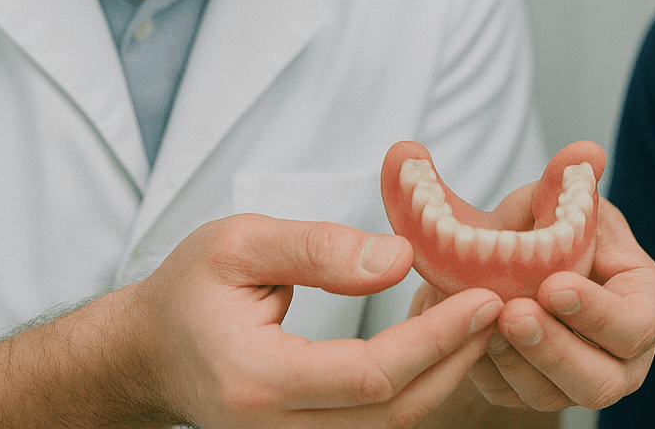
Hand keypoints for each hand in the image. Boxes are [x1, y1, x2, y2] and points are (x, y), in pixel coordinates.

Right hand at [130, 213, 504, 426]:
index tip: (485, 294)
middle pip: (394, 413)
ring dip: (446, 374)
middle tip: (505, 303)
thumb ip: (318, 249)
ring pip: (392, 427)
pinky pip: (378, 424)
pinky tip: (444, 339)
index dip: (436, 339)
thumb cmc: (190, 289)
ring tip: (483, 314)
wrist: (149, 350)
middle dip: (458, 359)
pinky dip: (420, 384)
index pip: (369, 376)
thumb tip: (399, 258)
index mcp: (255, 381)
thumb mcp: (239, 243)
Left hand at [452, 198, 654, 410]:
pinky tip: (465, 332)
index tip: (555, 285)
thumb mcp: (559, 199)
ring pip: (551, 396)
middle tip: (513, 311)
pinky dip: (485, 367)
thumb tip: (586, 154)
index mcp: (646, 306)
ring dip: (513, 359)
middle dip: (554, 349)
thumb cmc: (549, 227)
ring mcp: (576, 382)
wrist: (505, 255)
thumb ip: (570, 179)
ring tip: (481, 316)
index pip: (638, 324)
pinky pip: (510, 395)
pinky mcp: (533, 392)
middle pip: (601, 381)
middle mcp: (621, 357)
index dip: (600, 313)